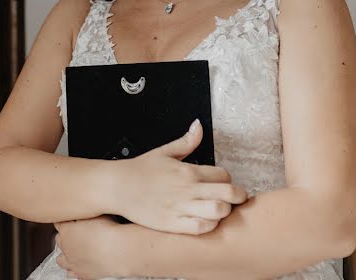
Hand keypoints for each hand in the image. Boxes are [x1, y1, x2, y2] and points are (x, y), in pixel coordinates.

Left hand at [54, 215, 124, 279]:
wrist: (119, 250)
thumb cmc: (109, 230)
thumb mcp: (95, 214)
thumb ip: (85, 213)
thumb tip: (84, 209)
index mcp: (66, 230)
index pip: (58, 223)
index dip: (64, 220)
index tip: (69, 219)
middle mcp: (66, 247)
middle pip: (58, 240)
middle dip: (64, 237)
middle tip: (75, 234)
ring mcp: (72, 262)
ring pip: (60, 260)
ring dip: (65, 255)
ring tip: (74, 251)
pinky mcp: (81, 274)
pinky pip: (71, 274)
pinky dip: (74, 270)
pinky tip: (80, 265)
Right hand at [113, 119, 248, 233]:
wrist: (117, 187)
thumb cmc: (139, 170)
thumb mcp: (164, 152)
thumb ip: (186, 142)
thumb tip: (198, 126)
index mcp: (188, 171)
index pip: (223, 175)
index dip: (227, 179)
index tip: (222, 182)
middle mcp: (188, 189)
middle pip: (229, 193)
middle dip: (238, 196)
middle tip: (236, 198)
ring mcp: (181, 208)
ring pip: (219, 212)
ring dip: (224, 211)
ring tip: (219, 210)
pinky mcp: (173, 224)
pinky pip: (201, 228)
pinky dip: (209, 226)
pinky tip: (205, 221)